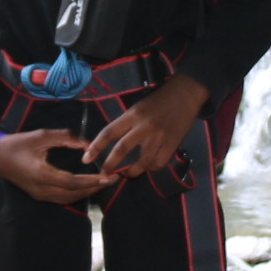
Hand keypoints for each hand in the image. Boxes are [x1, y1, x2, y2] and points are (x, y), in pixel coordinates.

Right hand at [0, 127, 107, 205]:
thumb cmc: (18, 144)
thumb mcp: (41, 135)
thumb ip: (65, 137)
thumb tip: (86, 143)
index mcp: (41, 174)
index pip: (72, 182)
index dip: (91, 180)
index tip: (108, 176)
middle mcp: (42, 189)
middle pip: (74, 194)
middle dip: (95, 187)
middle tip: (113, 179)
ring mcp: (40, 195)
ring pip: (69, 199)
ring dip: (88, 192)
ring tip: (104, 183)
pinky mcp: (39, 196)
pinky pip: (63, 198)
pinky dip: (77, 193)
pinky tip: (88, 186)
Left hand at [88, 75, 209, 184]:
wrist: (184, 95)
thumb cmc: (158, 102)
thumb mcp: (137, 108)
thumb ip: (126, 125)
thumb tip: (112, 144)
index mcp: (132, 115)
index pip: (109, 132)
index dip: (95, 147)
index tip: (86, 159)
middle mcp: (143, 127)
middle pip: (122, 150)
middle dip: (110, 165)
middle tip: (104, 174)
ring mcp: (158, 137)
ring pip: (141, 162)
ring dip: (132, 172)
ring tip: (128, 173)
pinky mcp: (172, 145)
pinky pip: (158, 164)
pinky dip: (151, 168)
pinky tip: (149, 165)